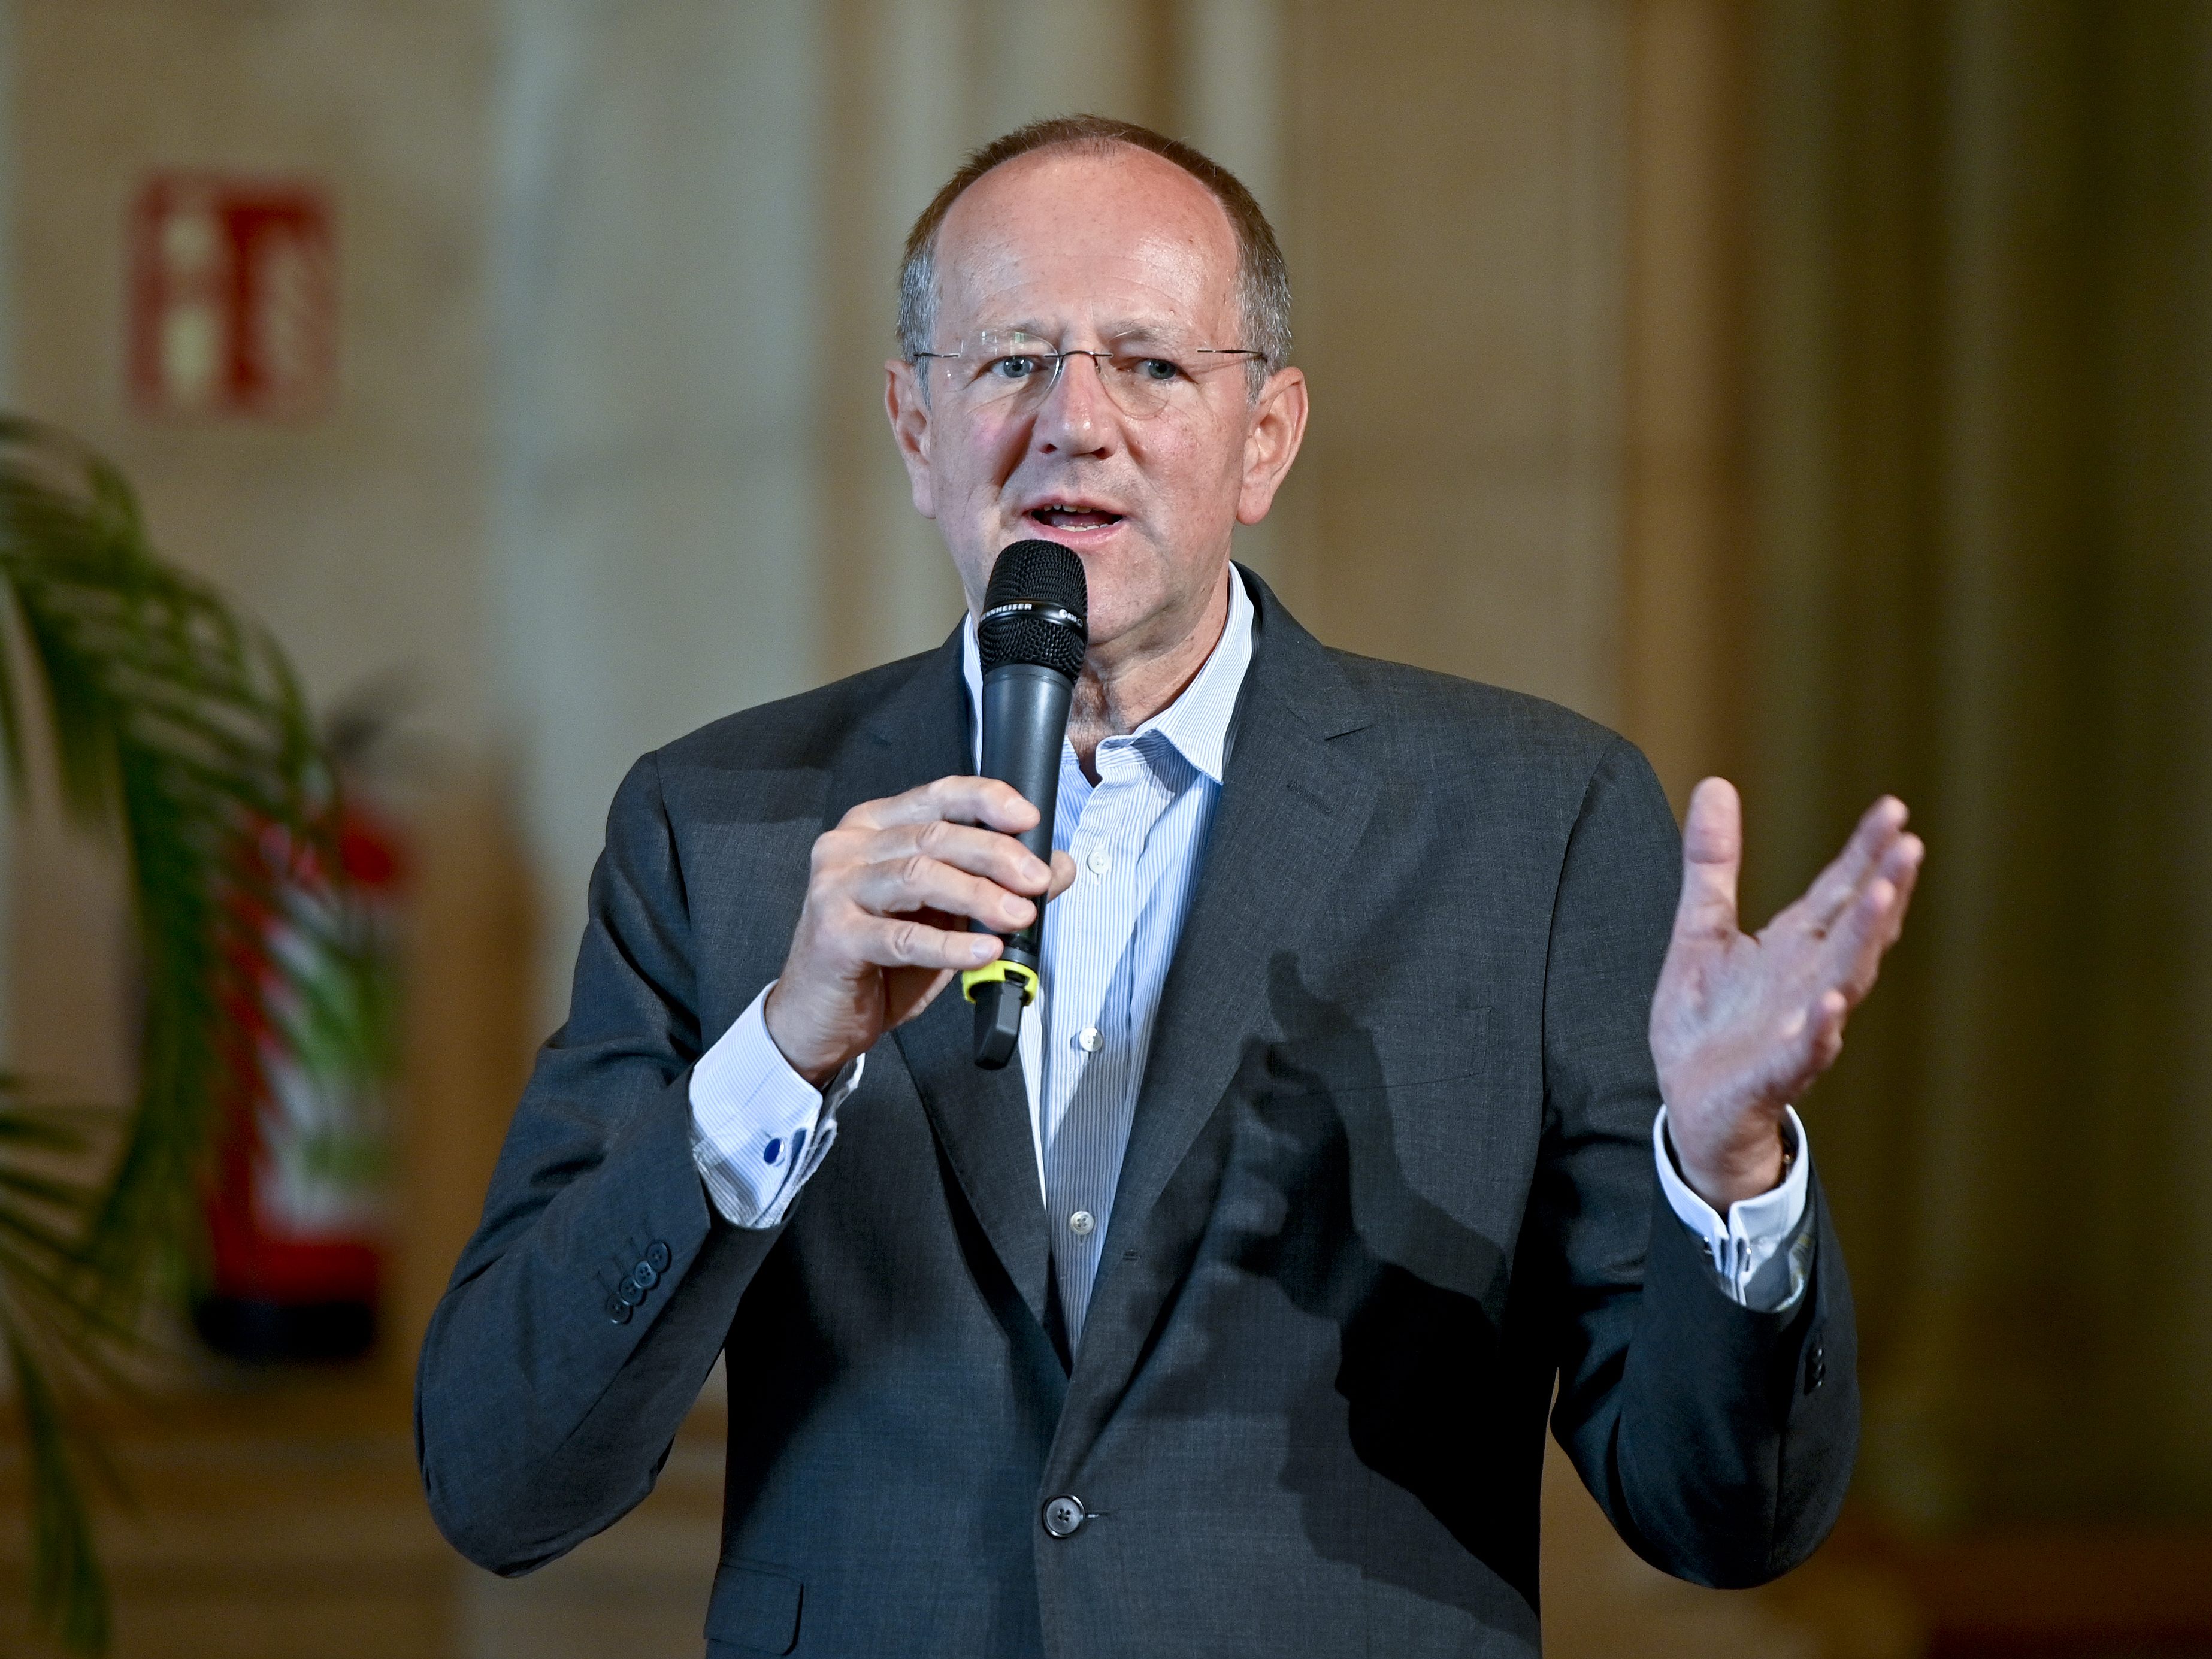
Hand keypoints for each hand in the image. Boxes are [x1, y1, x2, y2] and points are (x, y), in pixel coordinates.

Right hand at [763, 777, 1076, 1085]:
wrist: (819, 1017)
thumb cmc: (880, 961)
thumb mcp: (945, 915)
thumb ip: (994, 886)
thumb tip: (1057, 868)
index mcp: (876, 827)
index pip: (937, 795)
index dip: (986, 800)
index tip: (1029, 818)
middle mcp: (850, 847)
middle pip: (934, 835)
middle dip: (996, 855)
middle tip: (1037, 881)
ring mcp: (836, 888)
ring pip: (918, 875)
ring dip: (978, 895)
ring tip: (1020, 917)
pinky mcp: (834, 936)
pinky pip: (902, 937)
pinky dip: (950, 945)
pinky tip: (983, 953)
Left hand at [1651, 779, 1923, 1210]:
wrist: (1692, 1109)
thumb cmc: (1708, 1022)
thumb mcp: (1700, 931)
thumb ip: (1713, 864)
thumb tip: (1716, 783)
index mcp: (1793, 948)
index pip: (1838, 892)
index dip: (1865, 852)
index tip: (1893, 808)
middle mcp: (1808, 984)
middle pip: (1854, 930)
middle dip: (1884, 888)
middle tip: (1910, 843)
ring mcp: (1797, 1029)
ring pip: (1842, 982)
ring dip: (1864, 942)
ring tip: (1885, 899)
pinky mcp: (1773, 1075)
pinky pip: (1804, 1053)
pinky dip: (1820, 1030)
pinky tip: (1833, 1005)